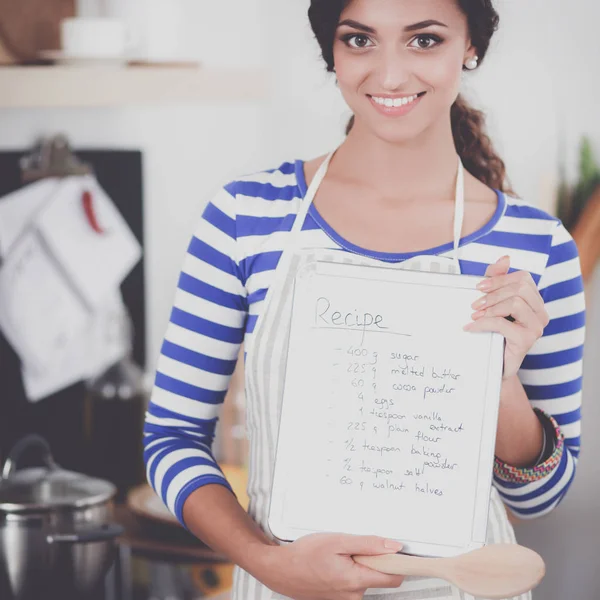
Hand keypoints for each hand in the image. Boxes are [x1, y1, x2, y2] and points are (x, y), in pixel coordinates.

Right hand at [261, 533, 404, 599]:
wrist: (280, 569)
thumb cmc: (305, 554)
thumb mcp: (337, 540)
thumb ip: (368, 544)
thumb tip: (393, 547)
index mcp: (357, 580)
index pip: (394, 577)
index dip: (400, 563)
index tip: (403, 553)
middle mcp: (354, 595)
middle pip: (380, 577)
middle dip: (375, 561)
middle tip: (356, 547)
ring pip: (366, 579)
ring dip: (359, 565)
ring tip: (339, 554)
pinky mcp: (338, 599)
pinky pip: (353, 584)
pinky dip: (349, 571)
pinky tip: (333, 563)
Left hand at [464, 256, 549, 378]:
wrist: (493, 365)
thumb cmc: (493, 333)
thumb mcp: (492, 303)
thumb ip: (497, 280)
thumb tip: (505, 257)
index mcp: (534, 301)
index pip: (523, 278)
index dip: (500, 279)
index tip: (478, 287)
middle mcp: (540, 313)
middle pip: (521, 288)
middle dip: (494, 293)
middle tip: (474, 304)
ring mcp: (536, 327)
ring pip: (516, 303)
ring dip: (490, 307)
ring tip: (474, 315)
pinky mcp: (527, 340)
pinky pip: (503, 324)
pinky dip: (483, 323)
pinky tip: (470, 327)